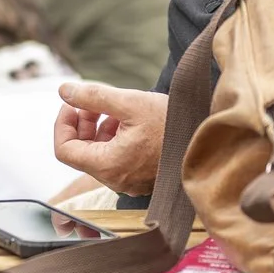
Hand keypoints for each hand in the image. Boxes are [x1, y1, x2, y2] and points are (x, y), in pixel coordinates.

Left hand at [53, 82, 168, 196]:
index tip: (72, 104)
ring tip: (112, 109)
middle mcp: (115, 179)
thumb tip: (64, 90)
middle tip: (93, 101)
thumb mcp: (131, 103)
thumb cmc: (174, 126)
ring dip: (98, 129)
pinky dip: (113, 138)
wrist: (210, 144)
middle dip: (82, 122)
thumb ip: (94, 96)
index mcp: (109, 165)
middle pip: (81, 151)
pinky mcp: (139, 178)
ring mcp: (128, 181)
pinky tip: (126, 120)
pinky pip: (115, 158)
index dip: (62, 124)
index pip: (64, 150)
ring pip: (98, 154)